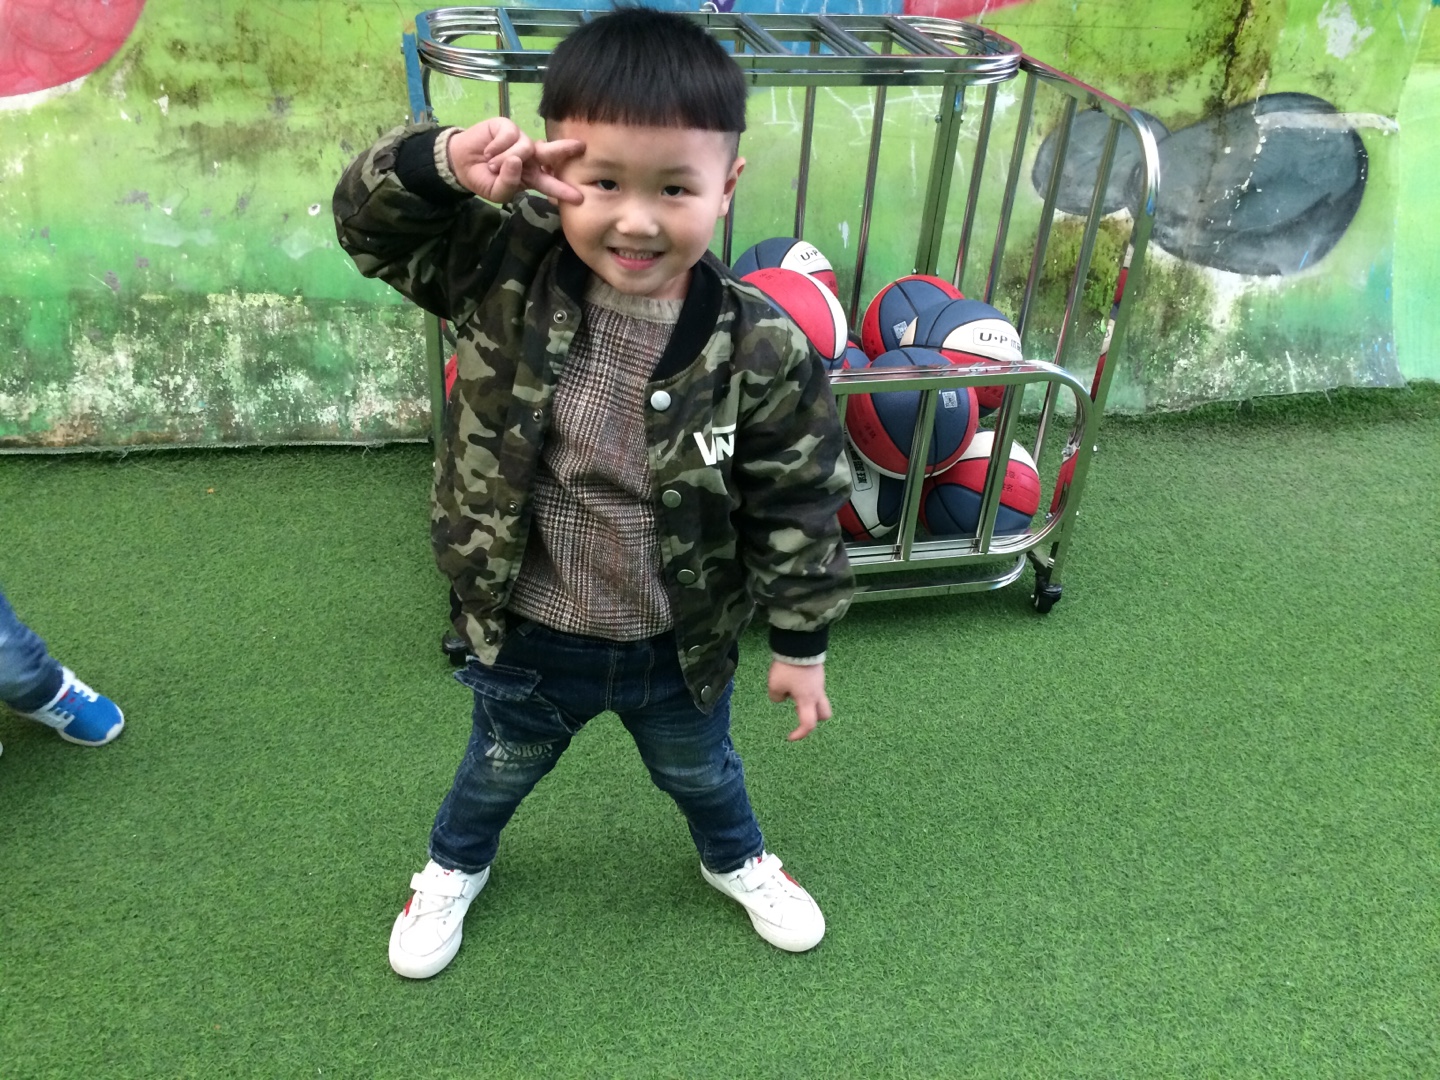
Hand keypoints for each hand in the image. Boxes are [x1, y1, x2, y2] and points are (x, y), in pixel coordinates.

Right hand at [446, 117, 584, 204]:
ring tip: (492, 165)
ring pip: (525, 147)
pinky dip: (497, 147)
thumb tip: (516, 161)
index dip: (563, 190)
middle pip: (550, 153)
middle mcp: (530, 157)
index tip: (579, 198)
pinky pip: (510, 135)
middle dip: (565, 149)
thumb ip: (509, 183)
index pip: (550, 183)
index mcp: (531, 176)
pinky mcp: (507, 126)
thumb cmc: (483, 179)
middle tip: (581, 147)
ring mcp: (520, 140)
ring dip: (507, 158)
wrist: (460, 162)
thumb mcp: (496, 192)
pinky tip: (487, 152)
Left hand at [767, 661, 832, 741]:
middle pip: (824, 714)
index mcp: (808, 700)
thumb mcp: (775, 685)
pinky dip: (806, 691)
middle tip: (797, 712)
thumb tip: (782, 698)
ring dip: (808, 703)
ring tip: (791, 692)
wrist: (799, 644)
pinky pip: (815, 688)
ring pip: (820, 700)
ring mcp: (820, 683)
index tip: (789, 737)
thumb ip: (777, 697)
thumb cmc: (788, 668)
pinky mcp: (817, 673)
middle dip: (813, 718)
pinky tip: (794, 680)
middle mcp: (817, 694)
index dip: (800, 734)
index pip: (809, 724)